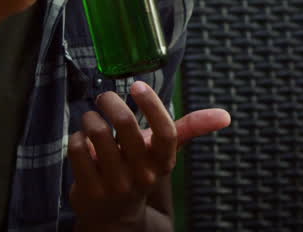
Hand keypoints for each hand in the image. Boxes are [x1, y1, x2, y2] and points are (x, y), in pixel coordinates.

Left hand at [69, 81, 230, 228]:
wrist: (115, 216)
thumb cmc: (141, 171)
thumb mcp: (164, 152)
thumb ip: (191, 128)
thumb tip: (226, 116)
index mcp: (163, 162)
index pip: (166, 132)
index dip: (153, 105)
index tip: (138, 85)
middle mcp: (142, 175)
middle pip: (127, 125)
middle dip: (111, 102)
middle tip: (105, 97)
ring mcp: (114, 184)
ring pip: (97, 133)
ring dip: (90, 117)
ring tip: (91, 118)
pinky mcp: (88, 190)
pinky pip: (77, 149)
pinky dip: (76, 137)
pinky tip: (81, 140)